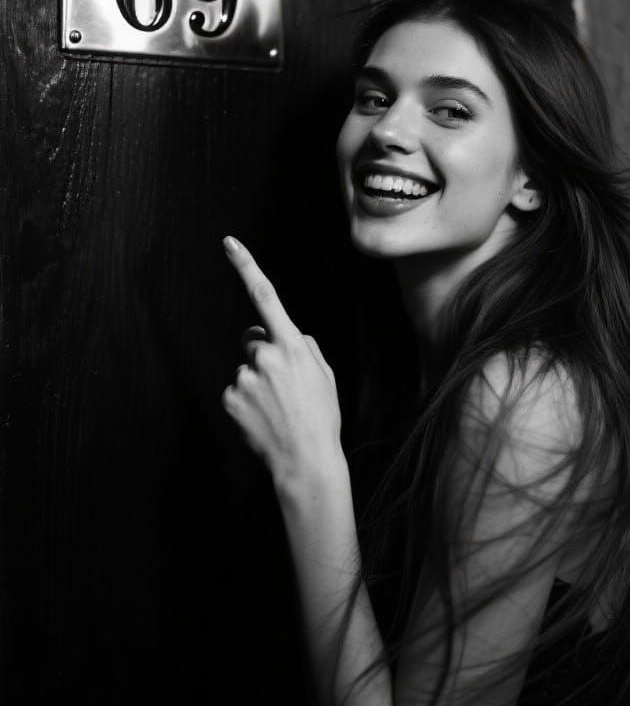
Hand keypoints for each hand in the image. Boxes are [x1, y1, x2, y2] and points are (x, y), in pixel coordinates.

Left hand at [221, 237, 343, 491]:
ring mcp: (244, 377)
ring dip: (256, 382)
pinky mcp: (229, 398)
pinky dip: (245, 402)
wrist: (305, 462)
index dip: (246, 266)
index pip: (265, 297)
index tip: (228, 243)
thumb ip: (305, 347)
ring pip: (244, 368)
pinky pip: (234, 390)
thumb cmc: (320, 418)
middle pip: (251, 338)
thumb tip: (288, 335)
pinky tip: (262, 418)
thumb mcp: (325, 375)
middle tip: (281, 384)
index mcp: (292, 345)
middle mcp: (265, 356)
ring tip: (276, 408)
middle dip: (261, 353)